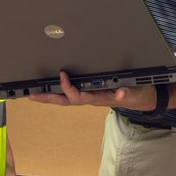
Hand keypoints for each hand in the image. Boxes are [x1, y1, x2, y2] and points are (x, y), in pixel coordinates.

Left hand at [28, 70, 157, 110]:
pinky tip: (49, 92)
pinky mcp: (90, 93)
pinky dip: (59, 93)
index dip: (68, 87)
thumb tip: (120, 93)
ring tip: (35, 95)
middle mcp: (91, 98)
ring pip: (66, 99)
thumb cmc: (136, 94)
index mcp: (99, 97)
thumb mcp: (134, 93)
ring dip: (50, 97)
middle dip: (48, 98)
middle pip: (65, 100)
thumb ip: (127, 93)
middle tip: (32, 95)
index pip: (79, 95)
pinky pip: (71, 95)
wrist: (142, 98)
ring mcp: (89, 96)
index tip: (62, 75)